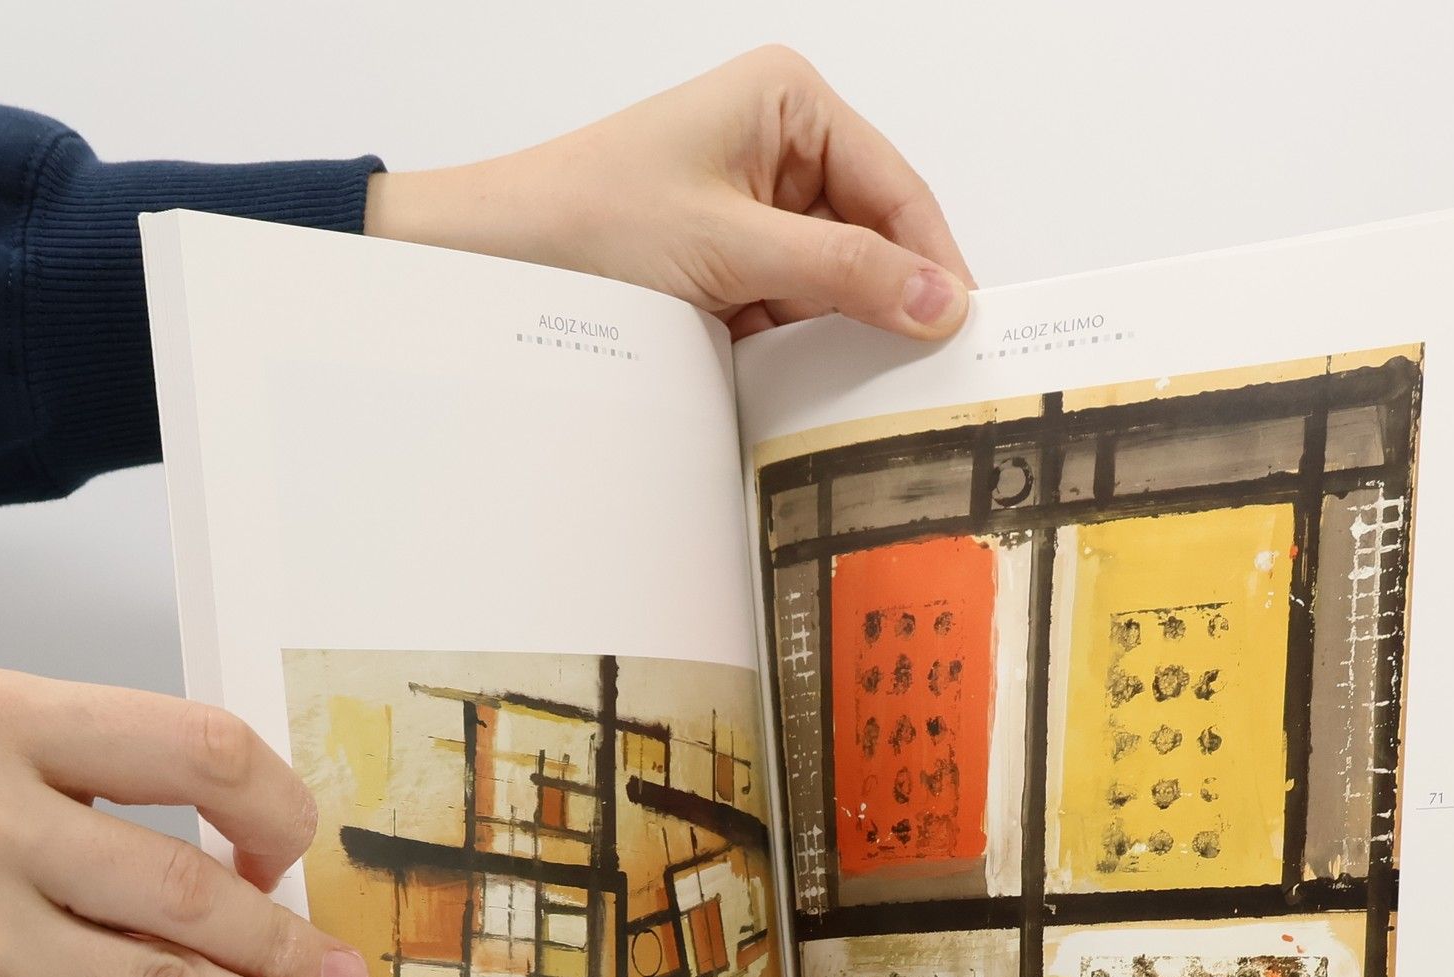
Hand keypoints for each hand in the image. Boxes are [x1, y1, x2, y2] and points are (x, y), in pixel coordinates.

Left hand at [363, 45, 973, 341]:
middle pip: (874, 240)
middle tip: (931, 381)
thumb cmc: (584, 224)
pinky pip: (794, 315)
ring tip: (867, 396)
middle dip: (891, 307)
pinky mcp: (731, 268)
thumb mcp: (730, 248)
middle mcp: (780, 147)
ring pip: (837, 287)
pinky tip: (808, 392)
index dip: (937, 264)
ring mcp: (756, 212)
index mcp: (789, 103)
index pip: (897, 190)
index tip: (969, 336)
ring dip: (841, 338)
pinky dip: (801, 353)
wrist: (484, 265)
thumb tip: (942, 302)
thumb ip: (842, 275)